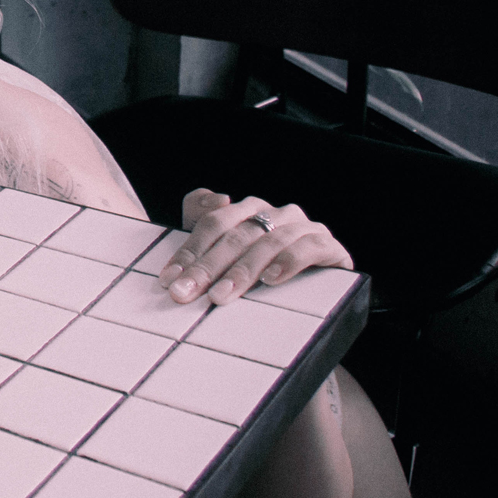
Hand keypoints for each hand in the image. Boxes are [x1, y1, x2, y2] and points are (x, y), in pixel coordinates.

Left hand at [159, 189, 352, 304]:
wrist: (318, 296)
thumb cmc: (264, 273)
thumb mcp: (230, 255)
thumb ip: (207, 225)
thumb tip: (216, 200)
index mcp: (249, 210)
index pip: (212, 223)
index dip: (189, 250)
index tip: (169, 279)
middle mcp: (276, 214)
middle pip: (235, 235)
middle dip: (207, 267)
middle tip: (186, 293)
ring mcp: (304, 228)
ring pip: (267, 243)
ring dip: (242, 271)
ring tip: (220, 295)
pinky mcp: (328, 246)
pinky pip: (308, 248)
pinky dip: (288, 261)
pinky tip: (271, 279)